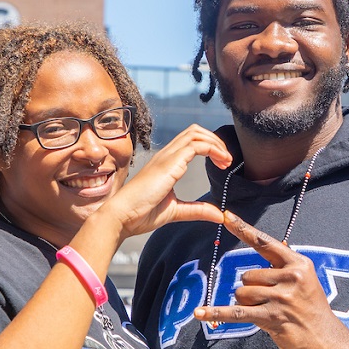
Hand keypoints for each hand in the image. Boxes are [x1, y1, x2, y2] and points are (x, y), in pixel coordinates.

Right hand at [104, 125, 231, 237]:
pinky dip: (213, 149)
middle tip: (227, 160)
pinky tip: (221, 163)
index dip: (210, 147)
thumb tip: (219, 215)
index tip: (222, 164)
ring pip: (196, 133)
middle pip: (195, 131)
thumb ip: (197, 210)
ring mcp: (167, 157)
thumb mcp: (176, 211)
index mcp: (166, 162)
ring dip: (216, 143)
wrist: (122, 217)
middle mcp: (166, 155)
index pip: (191, 140)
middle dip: (216, 141)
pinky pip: (196, 146)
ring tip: (226, 160)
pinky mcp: (169, 163)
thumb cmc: (141, 213)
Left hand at [193, 211, 348, 348]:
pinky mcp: (272, 317)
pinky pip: (236, 312)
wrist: (328, 342)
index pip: (265, 242)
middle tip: (273, 304)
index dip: (243, 229)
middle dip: (252, 290)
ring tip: (270, 313)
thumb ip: (283, 270)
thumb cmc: (312, 312)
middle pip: (248, 275)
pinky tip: (199, 313)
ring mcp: (282, 297)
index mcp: (298, 263)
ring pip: (242, 293)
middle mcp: (291, 276)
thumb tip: (257, 266)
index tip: (225, 215)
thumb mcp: (305, 282)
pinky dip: (216, 313)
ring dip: (248, 305)